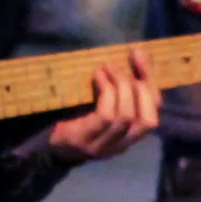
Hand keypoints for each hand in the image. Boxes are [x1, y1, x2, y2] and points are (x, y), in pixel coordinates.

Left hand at [47, 48, 161, 163]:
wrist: (47, 146)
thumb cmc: (77, 120)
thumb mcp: (103, 107)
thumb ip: (120, 92)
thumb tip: (136, 56)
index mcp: (130, 137)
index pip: (153, 114)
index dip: (152, 84)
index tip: (141, 56)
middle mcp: (122, 145)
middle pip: (147, 119)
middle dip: (142, 84)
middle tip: (128, 59)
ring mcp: (103, 146)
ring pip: (126, 115)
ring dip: (121, 86)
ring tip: (108, 67)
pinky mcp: (85, 140)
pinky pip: (105, 116)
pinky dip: (106, 92)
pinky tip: (98, 77)